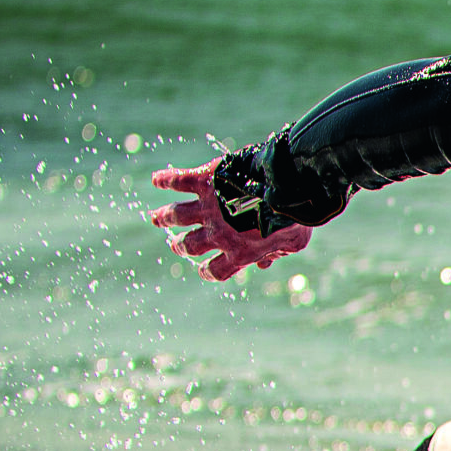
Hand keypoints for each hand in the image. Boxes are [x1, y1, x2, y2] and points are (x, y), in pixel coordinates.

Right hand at [150, 161, 311, 280]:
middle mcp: (218, 234)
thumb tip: (264, 264)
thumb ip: (276, 254)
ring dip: (164, 218)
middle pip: (189, 245)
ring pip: (176, 215)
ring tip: (156, 218)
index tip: (203, 268)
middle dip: (181, 246)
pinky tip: (156, 179)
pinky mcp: (204, 182)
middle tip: (177, 245)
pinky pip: (178, 180)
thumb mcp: (292, 244)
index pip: (214, 270)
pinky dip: (165, 179)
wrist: (288, 188)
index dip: (207, 271)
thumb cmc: (295, 218)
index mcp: (238, 253)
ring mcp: (208, 208)